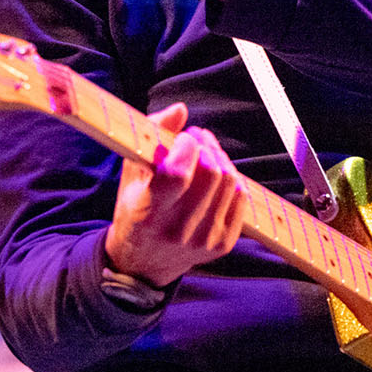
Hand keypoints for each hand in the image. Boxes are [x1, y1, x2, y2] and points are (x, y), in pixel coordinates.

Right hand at [103, 103, 244, 287]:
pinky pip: (240, 198)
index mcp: (147, 212)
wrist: (142, 262)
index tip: (182, 139)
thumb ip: (152, 136)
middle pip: (211, 173)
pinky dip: (231, 180)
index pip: (178, 175)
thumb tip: (180, 109)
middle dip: (207, 145)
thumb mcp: (131, 173)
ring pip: (229, 183)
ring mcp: (203, 240)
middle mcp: (176, 230)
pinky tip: (216, 177)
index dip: (186, 147)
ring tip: (206, 153)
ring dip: (221, 158)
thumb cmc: (134, 209)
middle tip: (197, 137)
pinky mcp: (222, 244)